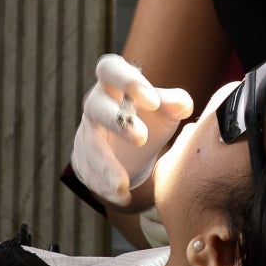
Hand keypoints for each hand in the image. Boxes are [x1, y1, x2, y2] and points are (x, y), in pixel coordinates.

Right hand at [71, 54, 192, 206]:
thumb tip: (183, 105)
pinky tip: (122, 196)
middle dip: (116, 123)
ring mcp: (86, 131)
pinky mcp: (82, 157)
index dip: (127, 81)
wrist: (135, 148)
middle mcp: (96, 103)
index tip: (152, 100)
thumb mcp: (166, 110)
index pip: (110, 68)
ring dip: (106, 166)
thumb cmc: (152, 118)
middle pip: (96, 107)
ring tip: (123, 184)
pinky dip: (104, 186)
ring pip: (90, 146)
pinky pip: (88, 172)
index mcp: (114, 82)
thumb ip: (174, 104)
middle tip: (141, 139)